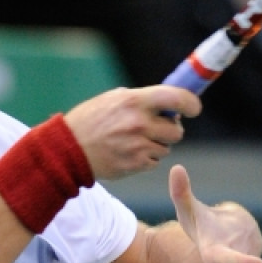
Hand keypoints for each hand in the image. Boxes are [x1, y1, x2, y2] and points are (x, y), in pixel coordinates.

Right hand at [64, 86, 200, 179]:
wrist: (68, 150)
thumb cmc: (89, 121)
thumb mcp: (112, 99)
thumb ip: (140, 99)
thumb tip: (168, 103)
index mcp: (134, 101)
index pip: (176, 98)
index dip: (191, 103)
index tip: (194, 108)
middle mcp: (139, 123)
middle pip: (176, 130)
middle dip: (170, 130)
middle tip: (156, 129)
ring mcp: (138, 146)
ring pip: (166, 148)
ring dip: (156, 146)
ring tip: (133, 142)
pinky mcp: (135, 164)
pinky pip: (154, 162)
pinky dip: (145, 159)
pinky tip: (127, 153)